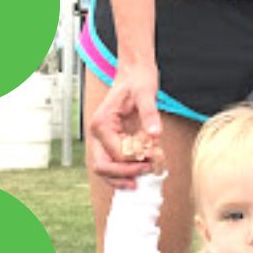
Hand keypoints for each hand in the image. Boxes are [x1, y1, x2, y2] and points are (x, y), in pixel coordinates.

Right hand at [88, 65, 162, 187]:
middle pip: (102, 167)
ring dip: (121, 178)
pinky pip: (110, 162)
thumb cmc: (138, 80)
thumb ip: (150, 114)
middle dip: (123, 175)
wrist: (134, 71)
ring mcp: (100, 137)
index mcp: (102, 123)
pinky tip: (137, 174)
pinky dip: (121, 171)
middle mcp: (96, 132)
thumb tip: (155, 135)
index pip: (117, 154)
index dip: (135, 162)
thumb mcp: (146, 94)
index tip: (154, 160)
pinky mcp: (108, 139)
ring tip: (140, 181)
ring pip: (103, 169)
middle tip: (144, 175)